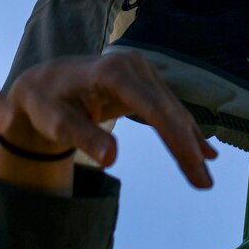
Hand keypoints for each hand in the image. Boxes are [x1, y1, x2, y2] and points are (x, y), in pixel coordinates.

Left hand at [4, 50, 215, 189]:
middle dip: (188, 147)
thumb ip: (85, 137)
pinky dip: (184, 131)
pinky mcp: (144, 80)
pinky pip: (167, 109)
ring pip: (172, 111)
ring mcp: (141, 71)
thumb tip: (111, 159)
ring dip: (190, 144)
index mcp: (113, 72)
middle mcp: (133, 65)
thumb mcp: (57, 123)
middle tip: (204, 183)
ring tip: (204, 177)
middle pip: (168, 111)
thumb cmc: (47, 104)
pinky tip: (204, 150)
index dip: (175, 134)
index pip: (153, 107)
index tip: (192, 161)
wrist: (43, 83)